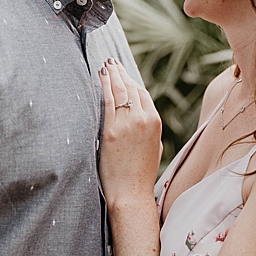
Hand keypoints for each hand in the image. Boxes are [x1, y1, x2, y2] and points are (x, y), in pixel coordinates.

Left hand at [99, 59, 162, 213]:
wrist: (130, 192)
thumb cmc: (141, 174)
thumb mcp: (153, 147)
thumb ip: (147, 129)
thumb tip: (139, 116)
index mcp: (155, 123)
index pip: (143, 94)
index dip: (132, 82)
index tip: (124, 75)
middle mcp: (143, 120)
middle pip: (131, 89)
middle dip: (121, 74)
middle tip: (112, 62)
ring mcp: (127, 124)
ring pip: (119, 91)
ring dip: (112, 75)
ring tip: (106, 65)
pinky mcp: (110, 130)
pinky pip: (107, 102)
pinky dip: (104, 86)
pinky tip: (100, 77)